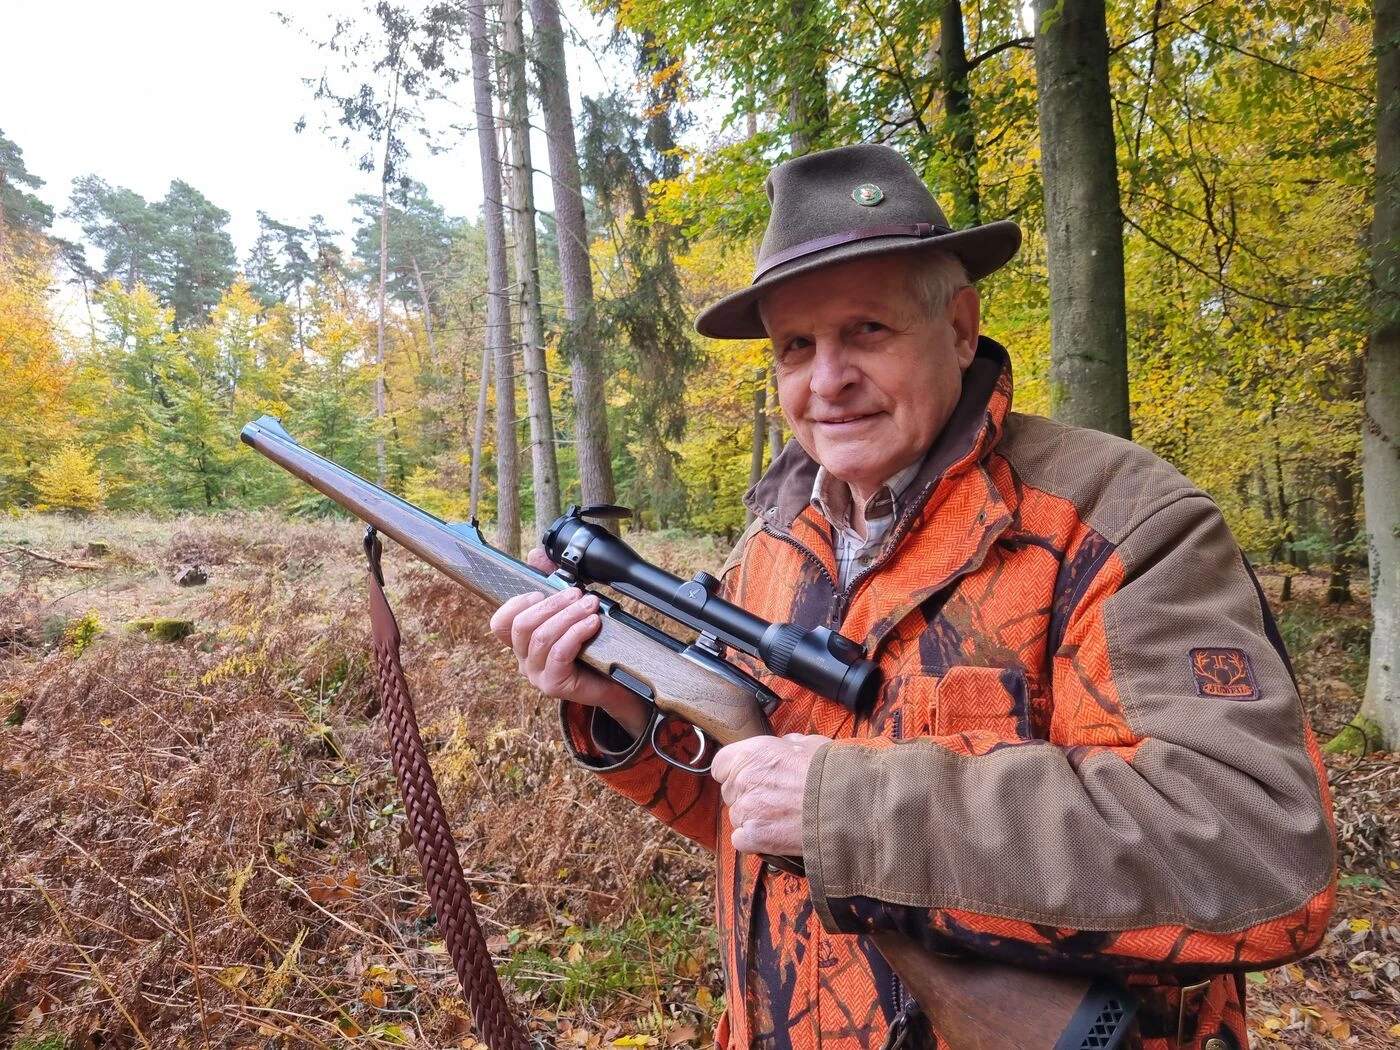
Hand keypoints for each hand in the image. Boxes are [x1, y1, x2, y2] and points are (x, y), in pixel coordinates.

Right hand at [489, 547, 649, 735]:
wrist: (616, 684)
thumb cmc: (592, 647)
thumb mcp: (570, 612)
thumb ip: (551, 583)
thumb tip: (535, 555)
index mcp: (523, 643)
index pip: (500, 623)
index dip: (515, 603)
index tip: (540, 590)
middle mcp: (524, 660)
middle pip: (523, 626)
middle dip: (551, 604)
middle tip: (577, 593)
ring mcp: (537, 674)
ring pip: (542, 638)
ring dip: (568, 615)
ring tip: (590, 605)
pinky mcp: (555, 685)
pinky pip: (559, 653)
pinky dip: (576, 633)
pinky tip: (591, 623)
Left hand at [711, 734, 827, 856]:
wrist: (847, 805)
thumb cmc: (832, 773)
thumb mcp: (809, 744)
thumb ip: (786, 745)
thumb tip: (783, 746)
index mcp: (753, 753)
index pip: (721, 764)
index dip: (735, 772)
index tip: (749, 777)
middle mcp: (743, 779)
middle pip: (730, 792)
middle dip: (748, 796)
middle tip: (774, 800)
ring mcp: (746, 809)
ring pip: (737, 817)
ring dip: (754, 819)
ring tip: (782, 818)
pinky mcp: (753, 836)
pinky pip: (742, 840)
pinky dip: (756, 840)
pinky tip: (777, 835)